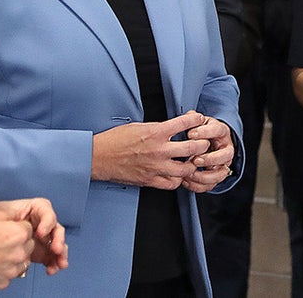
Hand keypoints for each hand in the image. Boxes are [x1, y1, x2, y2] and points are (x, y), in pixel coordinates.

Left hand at [0, 198, 67, 274]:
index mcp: (31, 209)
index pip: (45, 210)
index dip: (47, 221)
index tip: (40, 232)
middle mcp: (39, 223)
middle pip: (55, 228)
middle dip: (58, 239)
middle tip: (55, 249)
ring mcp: (40, 238)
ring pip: (56, 243)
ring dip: (60, 253)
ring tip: (59, 263)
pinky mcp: (39, 251)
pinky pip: (50, 257)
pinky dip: (53, 263)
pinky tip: (51, 269)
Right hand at [0, 212, 33, 290]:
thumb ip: (6, 216)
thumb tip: (13, 217)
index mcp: (17, 234)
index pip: (28, 229)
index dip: (18, 228)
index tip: (10, 230)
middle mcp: (18, 253)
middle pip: (28, 246)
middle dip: (18, 243)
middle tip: (1, 242)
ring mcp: (11, 270)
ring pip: (21, 262)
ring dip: (13, 258)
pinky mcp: (3, 283)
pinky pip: (9, 275)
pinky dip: (3, 271)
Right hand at [91, 112, 211, 188]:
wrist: (98, 157)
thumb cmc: (115, 140)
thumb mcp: (138, 126)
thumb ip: (157, 128)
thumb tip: (173, 126)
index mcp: (155, 132)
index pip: (184, 124)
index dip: (196, 120)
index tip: (199, 119)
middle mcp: (158, 150)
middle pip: (192, 147)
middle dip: (202, 144)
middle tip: (203, 143)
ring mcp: (156, 167)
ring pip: (186, 169)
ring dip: (192, 164)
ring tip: (193, 160)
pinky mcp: (151, 180)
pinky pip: (172, 183)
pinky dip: (178, 179)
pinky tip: (177, 174)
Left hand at [181, 115, 235, 192]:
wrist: (209, 142)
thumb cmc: (202, 131)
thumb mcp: (199, 122)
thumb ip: (193, 119)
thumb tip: (189, 115)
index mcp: (222, 132)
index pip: (218, 130)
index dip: (205, 132)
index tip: (190, 134)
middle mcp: (226, 149)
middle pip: (225, 156)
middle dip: (210, 159)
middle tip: (195, 159)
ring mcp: (223, 164)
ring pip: (220, 174)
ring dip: (205, 175)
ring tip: (190, 172)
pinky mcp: (216, 176)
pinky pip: (211, 185)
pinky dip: (198, 185)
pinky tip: (186, 181)